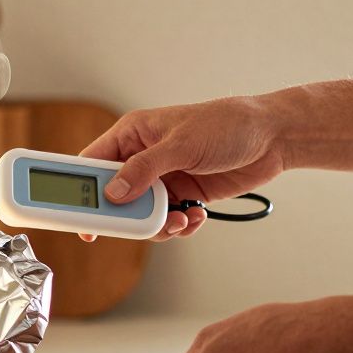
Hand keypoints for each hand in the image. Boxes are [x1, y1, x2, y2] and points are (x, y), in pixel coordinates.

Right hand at [78, 95, 284, 241]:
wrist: (273, 137)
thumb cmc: (227, 125)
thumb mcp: (180, 145)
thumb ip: (144, 169)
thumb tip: (113, 194)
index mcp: (133, 135)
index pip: (94, 164)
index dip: (82, 191)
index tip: (79, 220)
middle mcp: (143, 158)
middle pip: (116, 197)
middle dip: (128, 216)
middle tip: (138, 228)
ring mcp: (164, 179)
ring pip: (142, 215)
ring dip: (160, 225)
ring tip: (182, 220)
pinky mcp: (184, 195)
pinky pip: (169, 220)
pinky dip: (181, 225)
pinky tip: (197, 216)